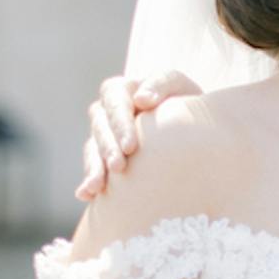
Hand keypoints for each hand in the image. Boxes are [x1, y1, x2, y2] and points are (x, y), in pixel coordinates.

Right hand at [77, 69, 202, 199]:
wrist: (193, 127)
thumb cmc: (187, 101)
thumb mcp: (179, 86)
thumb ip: (162, 84)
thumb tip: (142, 99)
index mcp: (122, 91)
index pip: (114, 102)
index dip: (119, 124)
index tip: (130, 147)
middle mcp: (107, 113)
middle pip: (101, 128)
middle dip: (108, 148)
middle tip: (118, 167)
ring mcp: (104, 136)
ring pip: (93, 150)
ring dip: (94, 168)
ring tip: (96, 186)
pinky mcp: (105, 158)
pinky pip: (94, 169)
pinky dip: (88, 182)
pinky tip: (86, 195)